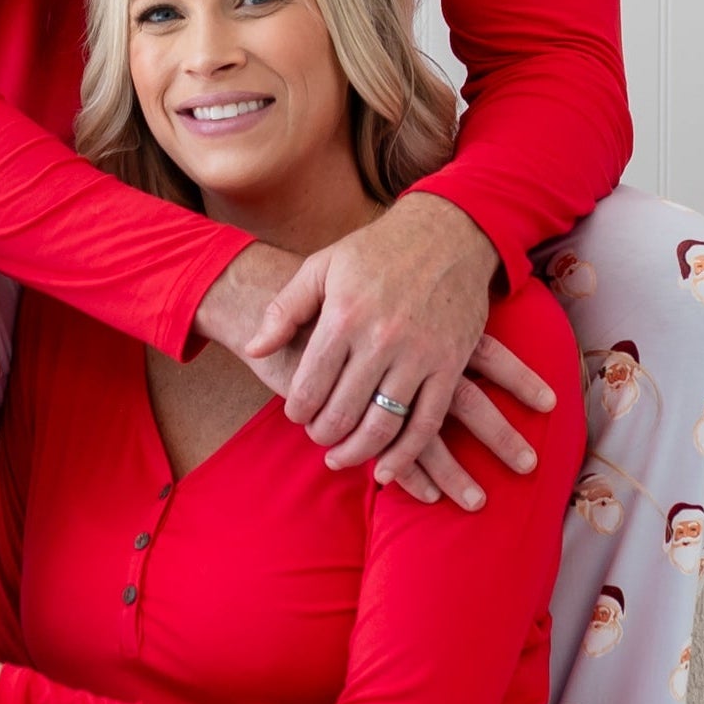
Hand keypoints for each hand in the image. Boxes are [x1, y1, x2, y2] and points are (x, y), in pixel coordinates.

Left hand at [211, 194, 553, 507]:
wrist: (449, 233)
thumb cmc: (378, 250)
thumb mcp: (322, 266)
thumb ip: (284, 309)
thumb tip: (253, 349)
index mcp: (344, 315)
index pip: (310, 383)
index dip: (298, 409)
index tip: (297, 414)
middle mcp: (381, 339)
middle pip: (343, 411)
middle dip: (323, 434)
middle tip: (318, 436)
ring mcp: (419, 355)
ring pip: (382, 425)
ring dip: (357, 451)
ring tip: (341, 456)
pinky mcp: (450, 366)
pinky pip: (426, 422)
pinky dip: (404, 455)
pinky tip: (385, 470)